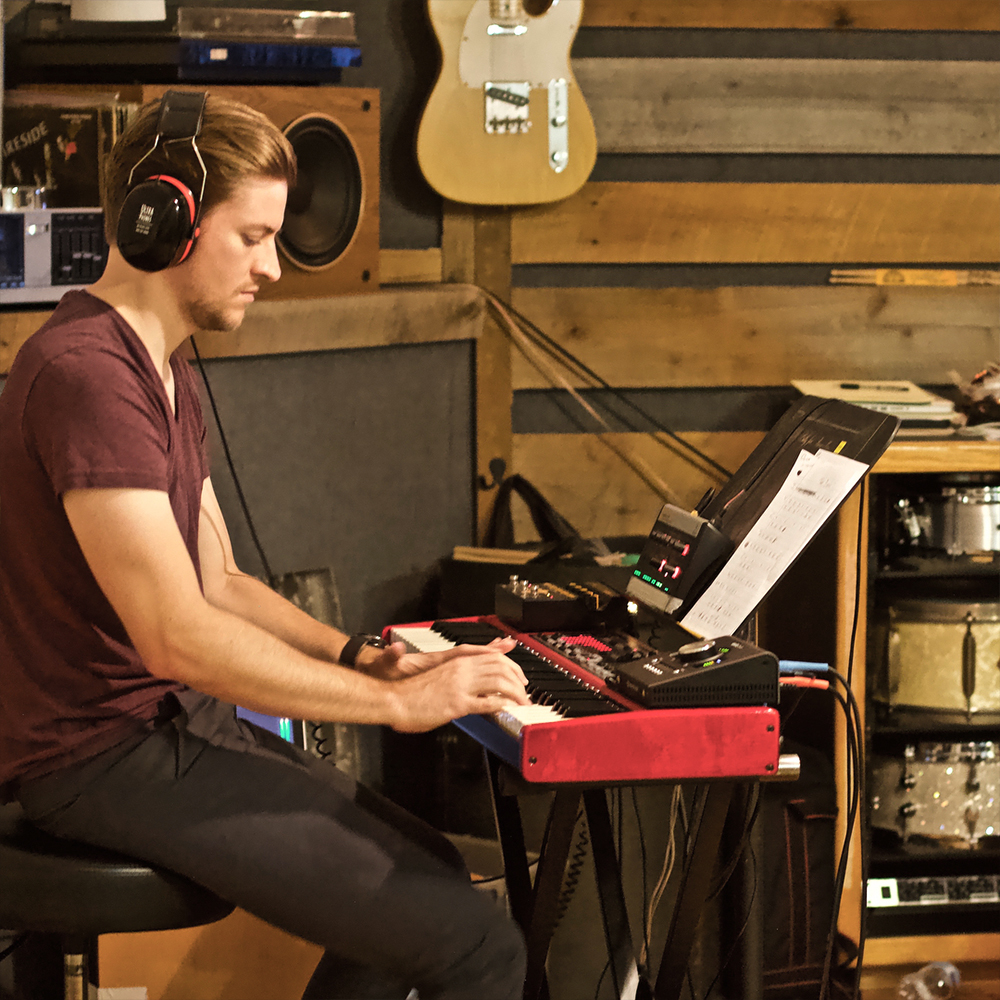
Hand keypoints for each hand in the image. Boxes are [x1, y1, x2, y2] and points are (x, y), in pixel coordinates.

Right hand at [386, 638, 530, 732]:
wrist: (394, 699)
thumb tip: (473, 683)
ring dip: (515, 693)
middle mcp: (461, 669)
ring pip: (499, 682)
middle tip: (526, 690)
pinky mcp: (457, 703)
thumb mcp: (439, 676)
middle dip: (518, 678)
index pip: (491, 656)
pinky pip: (486, 702)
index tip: (520, 674)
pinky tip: (508, 709)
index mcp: (456, 661)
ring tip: (522, 702)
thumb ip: (457, 676)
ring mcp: (460, 686)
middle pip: (500, 666)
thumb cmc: (412, 691)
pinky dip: (501, 704)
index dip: (510, 663)